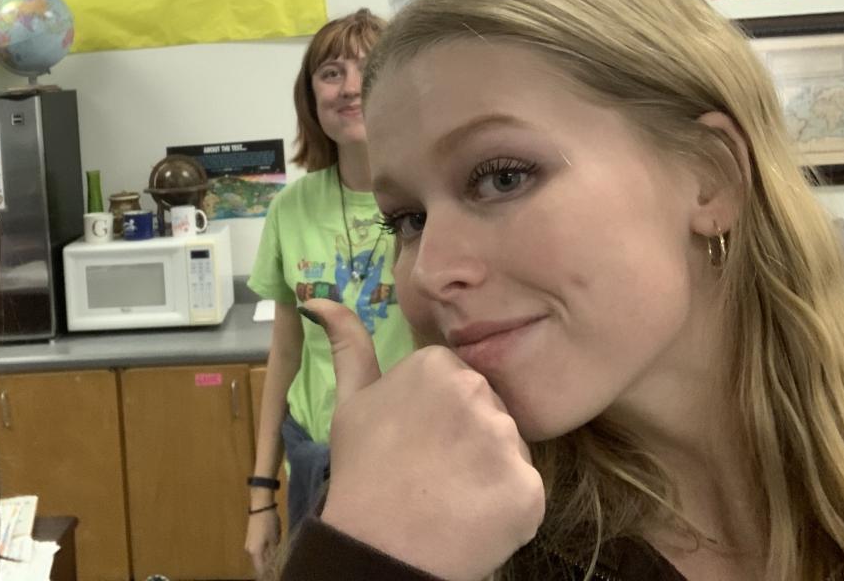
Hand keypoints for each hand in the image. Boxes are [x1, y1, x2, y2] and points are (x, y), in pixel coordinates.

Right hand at [245, 503, 280, 576]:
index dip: (268, 573)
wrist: (261, 506)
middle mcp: (249, 550)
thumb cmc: (268, 523)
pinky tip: (273, 541)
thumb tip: (273, 564)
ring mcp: (249, 543)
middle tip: (278, 562)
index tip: (275, 575)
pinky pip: (259, 547)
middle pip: (260, 562)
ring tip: (277, 547)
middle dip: (269, 563)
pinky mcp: (251, 537)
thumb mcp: (274, 539)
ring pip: (260, 554)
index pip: (260, 569)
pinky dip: (266, 547)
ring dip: (268, 554)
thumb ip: (273, 553)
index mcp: (255, 552)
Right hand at [305, 300, 543, 580]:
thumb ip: (347, 344)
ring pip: (508, 449)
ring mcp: (505, 439)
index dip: (440, 417)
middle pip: (487, 411)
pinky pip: (525, 491)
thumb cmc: (361, 471)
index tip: (417, 442)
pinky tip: (472, 518)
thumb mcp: (349, 401)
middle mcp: (477, 390)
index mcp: (437, 365)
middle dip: (468, 439)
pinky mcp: (528, 486)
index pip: (458, 383)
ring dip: (488, 473)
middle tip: (433, 471)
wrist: (377, 546)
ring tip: (451, 496)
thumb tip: (316, 297)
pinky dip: (505, 508)